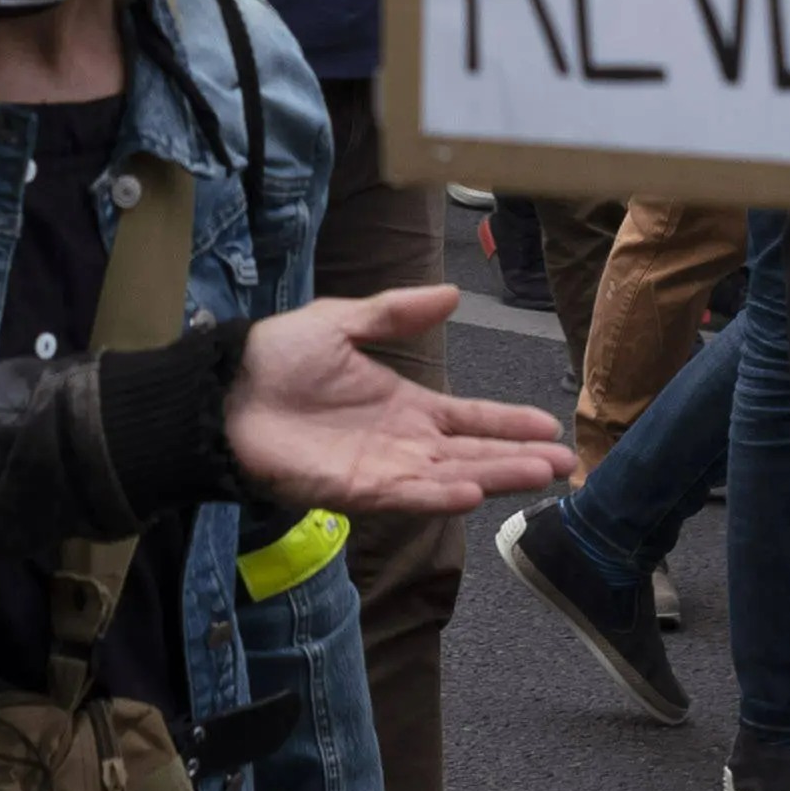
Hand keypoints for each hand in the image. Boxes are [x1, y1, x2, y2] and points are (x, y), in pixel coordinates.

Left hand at [220, 287, 571, 513]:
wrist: (224, 390)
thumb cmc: (277, 357)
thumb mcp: (344, 321)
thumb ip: (397, 312)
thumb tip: (452, 294)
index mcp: (404, 406)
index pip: (469, 418)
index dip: (509, 423)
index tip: (551, 426)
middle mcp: (402, 443)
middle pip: (472, 454)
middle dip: (518, 459)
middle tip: (565, 464)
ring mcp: (381, 470)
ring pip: (451, 478)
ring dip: (495, 478)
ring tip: (539, 477)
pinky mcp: (353, 491)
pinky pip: (405, 496)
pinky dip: (439, 496)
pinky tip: (471, 491)